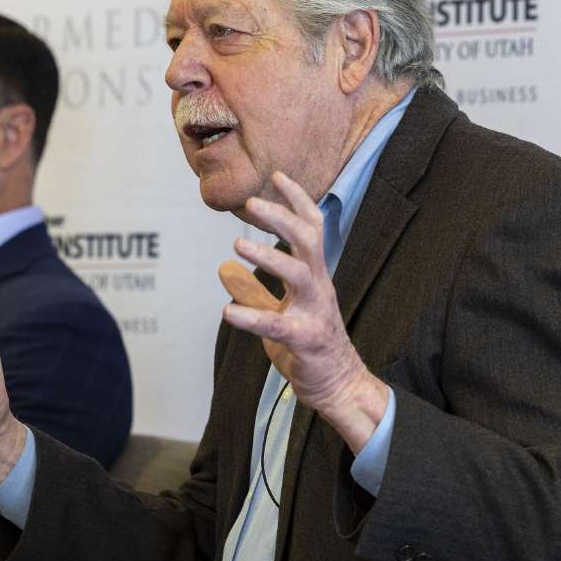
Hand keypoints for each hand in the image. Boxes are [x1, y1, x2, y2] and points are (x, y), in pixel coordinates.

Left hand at [219, 171, 388, 452]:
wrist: (337, 385)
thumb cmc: (308, 345)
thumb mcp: (278, 312)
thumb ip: (252, 291)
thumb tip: (222, 269)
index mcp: (313, 275)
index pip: (311, 227)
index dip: (296, 200)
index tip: (277, 174)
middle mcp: (319, 286)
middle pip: (308, 240)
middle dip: (282, 218)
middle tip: (251, 203)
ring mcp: (315, 312)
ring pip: (299, 274)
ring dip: (269, 256)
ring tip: (237, 244)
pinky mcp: (306, 340)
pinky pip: (278, 325)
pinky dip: (252, 317)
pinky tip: (226, 312)